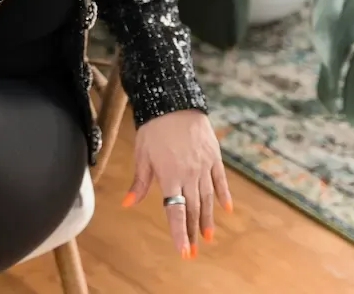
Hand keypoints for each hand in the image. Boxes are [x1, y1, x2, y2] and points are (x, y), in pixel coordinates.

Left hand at [121, 109, 231, 258]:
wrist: (174, 102)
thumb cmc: (153, 129)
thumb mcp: (142, 155)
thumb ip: (139, 182)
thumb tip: (127, 203)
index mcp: (170, 176)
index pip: (176, 211)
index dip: (179, 232)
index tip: (183, 252)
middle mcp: (189, 174)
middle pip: (193, 208)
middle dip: (192, 232)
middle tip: (194, 251)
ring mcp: (204, 166)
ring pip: (207, 198)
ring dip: (207, 218)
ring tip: (208, 236)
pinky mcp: (214, 156)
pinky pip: (220, 180)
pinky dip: (223, 195)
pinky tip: (226, 209)